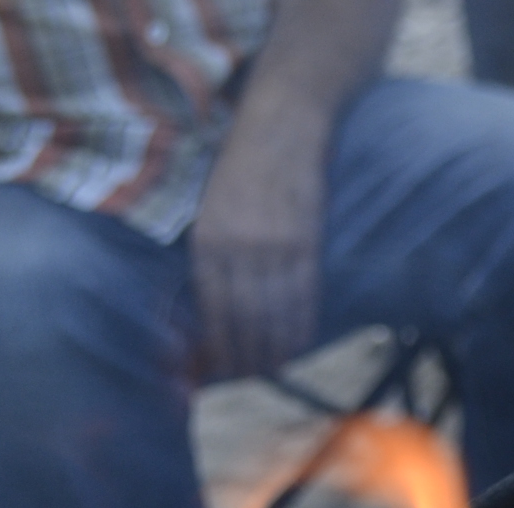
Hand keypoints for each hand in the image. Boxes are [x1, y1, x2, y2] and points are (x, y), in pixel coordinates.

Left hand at [191, 122, 326, 380]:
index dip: (220, 342)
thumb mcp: (212, 206)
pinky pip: (303, 295)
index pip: (213, 306)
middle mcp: (238, 246)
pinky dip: (302, 323)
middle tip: (251, 376)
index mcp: (207, 238)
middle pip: (243, 316)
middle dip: (247, 352)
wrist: (281, 126)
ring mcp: (274, 246)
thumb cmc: (243, 166)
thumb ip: (214, 250)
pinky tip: (301, 341)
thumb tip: (218, 301)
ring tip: (276, 367)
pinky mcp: (306, 242)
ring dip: (276, 346)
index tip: (224, 366)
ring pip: (275, 312)